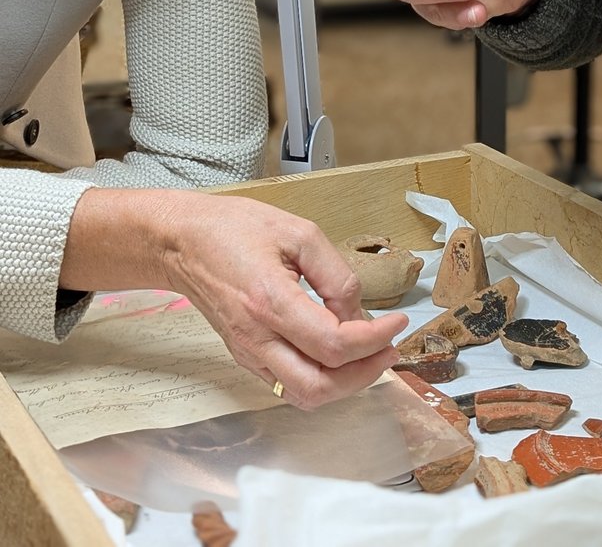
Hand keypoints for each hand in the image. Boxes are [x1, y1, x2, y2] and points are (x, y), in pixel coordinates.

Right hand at [62, 189, 406, 410]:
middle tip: (388, 348)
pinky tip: (337, 352)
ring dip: (344, 384)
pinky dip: (321, 378)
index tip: (397, 322)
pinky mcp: (244, 356)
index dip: (375, 339)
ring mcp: (247, 352)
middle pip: (319, 387)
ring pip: (303, 395)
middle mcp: (256, 337)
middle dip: (364, 374)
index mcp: (271, 302)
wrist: (182, 242)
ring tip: (369, 354)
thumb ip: (334, 273)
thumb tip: (358, 312)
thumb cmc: (236, 228)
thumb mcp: (297, 232)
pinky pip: (287, 384)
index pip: (334, 344)